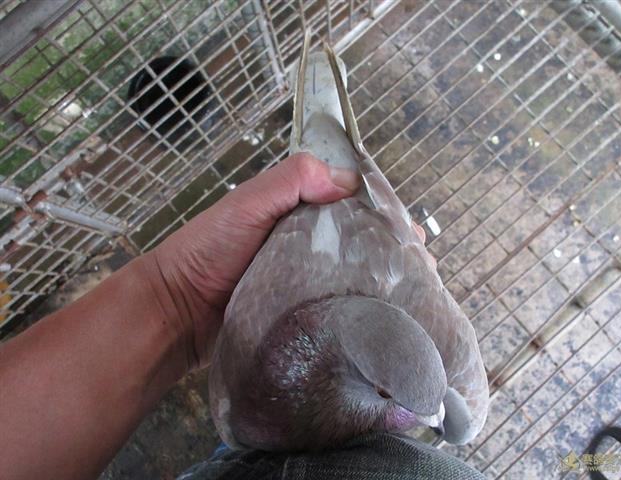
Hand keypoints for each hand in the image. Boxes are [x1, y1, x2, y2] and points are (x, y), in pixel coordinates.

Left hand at [145, 153, 429, 371]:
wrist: (178, 310)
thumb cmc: (209, 249)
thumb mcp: (248, 202)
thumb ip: (292, 180)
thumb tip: (349, 181)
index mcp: (298, 210)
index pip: (351, 204)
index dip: (383, 213)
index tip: (411, 232)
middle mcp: (307, 243)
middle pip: (359, 243)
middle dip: (392, 254)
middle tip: (422, 273)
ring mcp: (305, 280)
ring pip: (353, 277)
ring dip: (383, 284)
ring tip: (414, 298)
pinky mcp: (301, 312)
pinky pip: (336, 307)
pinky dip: (361, 310)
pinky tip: (386, 321)